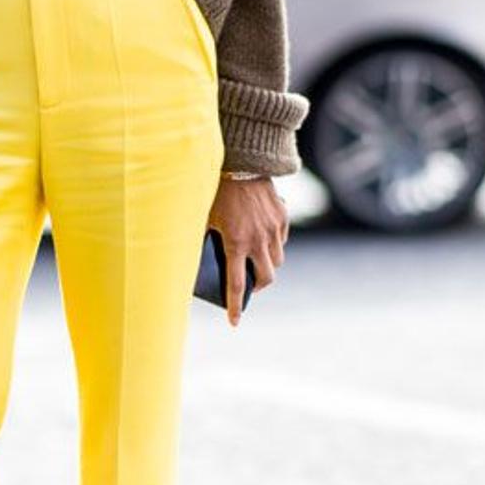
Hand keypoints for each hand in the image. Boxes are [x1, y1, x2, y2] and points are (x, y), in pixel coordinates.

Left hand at [206, 175, 289, 325]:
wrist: (242, 163)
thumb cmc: (217, 191)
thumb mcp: (205, 217)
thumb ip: (206, 239)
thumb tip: (202, 259)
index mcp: (235, 243)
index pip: (236, 285)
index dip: (235, 306)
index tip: (234, 322)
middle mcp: (258, 240)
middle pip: (266, 279)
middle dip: (259, 287)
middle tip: (250, 285)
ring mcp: (273, 229)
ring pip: (277, 261)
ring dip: (267, 265)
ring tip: (255, 260)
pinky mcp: (282, 217)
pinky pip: (281, 240)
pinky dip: (274, 245)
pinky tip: (262, 238)